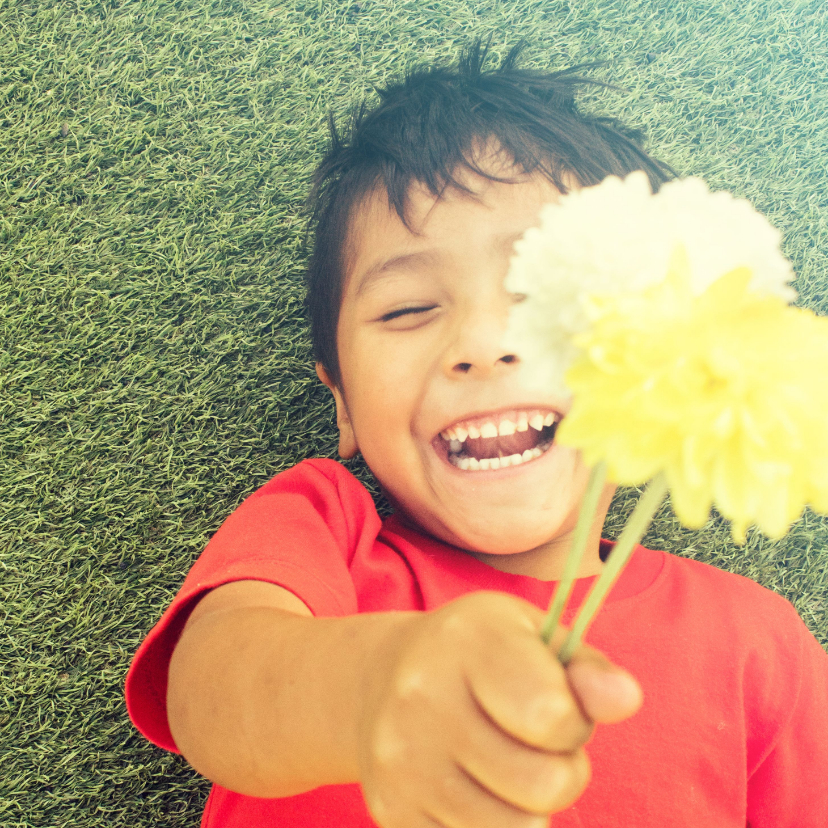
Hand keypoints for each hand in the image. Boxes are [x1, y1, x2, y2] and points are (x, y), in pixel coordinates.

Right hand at [357, 591, 641, 827]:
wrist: (381, 676)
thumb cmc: (477, 653)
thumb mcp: (532, 635)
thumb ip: (586, 669)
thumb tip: (625, 698)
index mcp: (467, 639)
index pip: (552, 715)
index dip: (574, 722)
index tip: (560, 706)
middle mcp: (423, 695)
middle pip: (544, 785)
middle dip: (562, 771)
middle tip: (537, 744)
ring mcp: (401, 759)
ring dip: (530, 807)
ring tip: (509, 765)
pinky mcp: (392, 809)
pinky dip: (492, 825)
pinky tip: (475, 786)